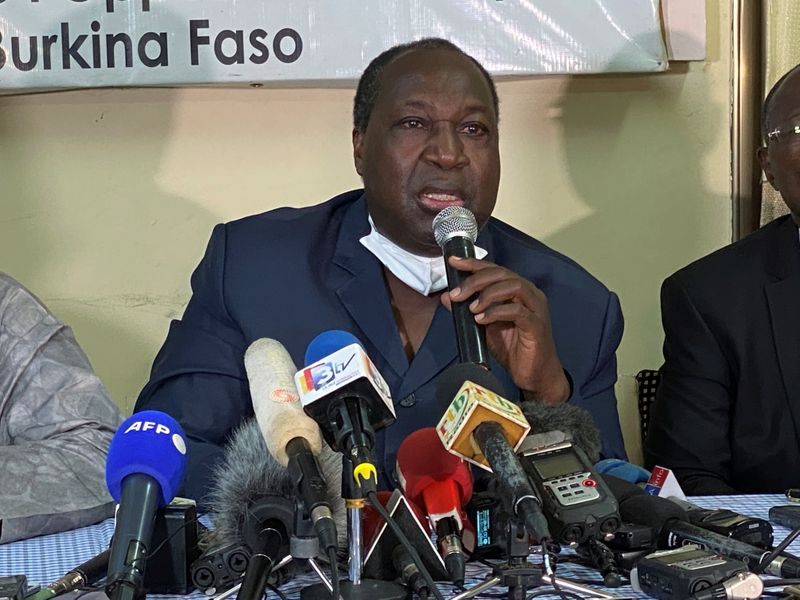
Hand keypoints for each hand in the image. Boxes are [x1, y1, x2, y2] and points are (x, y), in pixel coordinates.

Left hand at [440, 256, 569, 403]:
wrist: (534, 375)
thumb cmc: (513, 349)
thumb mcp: (484, 326)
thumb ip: (468, 310)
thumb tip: (447, 297)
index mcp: (518, 291)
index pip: (495, 270)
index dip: (474, 264)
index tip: (454, 262)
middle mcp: (530, 294)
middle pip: (503, 274)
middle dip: (476, 280)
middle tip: (458, 294)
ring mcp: (536, 308)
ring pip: (513, 286)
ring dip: (488, 294)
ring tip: (472, 308)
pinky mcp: (537, 325)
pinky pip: (517, 311)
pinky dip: (496, 312)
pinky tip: (482, 320)